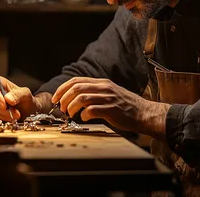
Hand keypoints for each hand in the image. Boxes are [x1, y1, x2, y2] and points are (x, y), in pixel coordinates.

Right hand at [0, 75, 39, 121]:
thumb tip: (7, 98)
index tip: (4, 105)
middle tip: (15, 114)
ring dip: (3, 115)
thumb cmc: (24, 99)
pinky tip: (9, 118)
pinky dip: (0, 119)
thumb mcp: (26, 94)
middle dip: (2, 110)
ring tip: (15, 116)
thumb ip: (18, 94)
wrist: (26, 110)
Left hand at [52, 77, 169, 138]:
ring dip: (71, 106)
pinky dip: (84, 115)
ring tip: (70, 114)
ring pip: (82, 97)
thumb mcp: (109, 92)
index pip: (76, 80)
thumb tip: (74, 97)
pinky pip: (92, 110)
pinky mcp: (111, 110)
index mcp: (101, 82)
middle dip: (64, 97)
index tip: (55, 98)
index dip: (63, 88)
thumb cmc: (125, 106)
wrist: (144, 113)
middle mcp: (104, 87)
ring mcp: (108, 98)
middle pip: (76, 87)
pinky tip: (85, 118)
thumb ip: (94, 92)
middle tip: (61, 107)